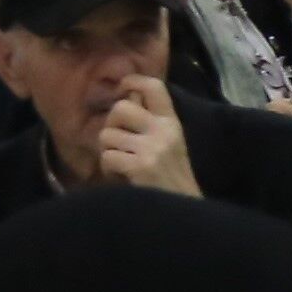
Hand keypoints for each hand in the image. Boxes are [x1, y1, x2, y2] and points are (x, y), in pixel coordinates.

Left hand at [94, 78, 195, 197]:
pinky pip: (107, 156)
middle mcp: (164, 131)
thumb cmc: (172, 179)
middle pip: (120, 108)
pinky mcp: (140, 166)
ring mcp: (152, 148)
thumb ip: (150, 122)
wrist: (184, 210)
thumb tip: (125, 97)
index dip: (131, 81)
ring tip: (121, 164)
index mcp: (172, 123)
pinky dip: (108, 169)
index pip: (153, 86)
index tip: (120, 90)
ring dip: (108, 151)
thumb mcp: (169, 144)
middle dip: (111, 124)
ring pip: (107, 135)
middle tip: (117, 141)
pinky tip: (121, 177)